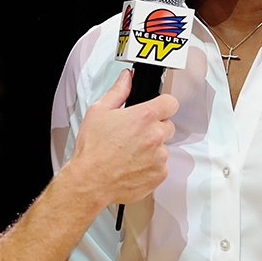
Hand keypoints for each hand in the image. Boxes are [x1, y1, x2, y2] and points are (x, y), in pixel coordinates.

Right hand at [66, 69, 177, 210]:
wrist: (90, 181)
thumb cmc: (92, 150)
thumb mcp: (99, 111)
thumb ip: (118, 91)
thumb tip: (126, 78)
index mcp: (144, 116)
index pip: (171, 102)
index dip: (163, 104)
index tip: (157, 109)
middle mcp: (155, 136)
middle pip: (168, 125)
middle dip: (155, 127)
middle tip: (135, 134)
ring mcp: (159, 156)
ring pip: (164, 147)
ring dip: (152, 148)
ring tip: (130, 152)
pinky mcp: (159, 174)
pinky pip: (161, 166)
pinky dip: (151, 166)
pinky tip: (133, 165)